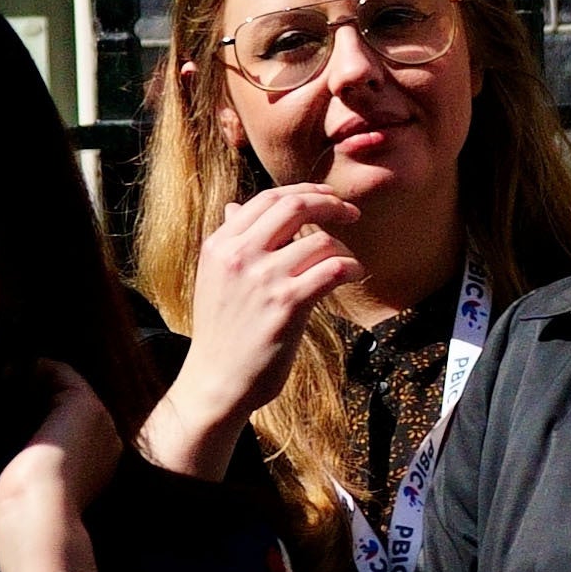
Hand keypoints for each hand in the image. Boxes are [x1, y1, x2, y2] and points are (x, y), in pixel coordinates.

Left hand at [0, 362, 125, 571]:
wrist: (38, 516)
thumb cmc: (24, 514)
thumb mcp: (26, 485)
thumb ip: (24, 462)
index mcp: (97, 463)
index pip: (68, 424)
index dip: (35, 409)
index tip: (1, 405)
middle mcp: (106, 439)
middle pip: (68, 400)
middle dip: (34, 389)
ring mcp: (101, 420)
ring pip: (64, 384)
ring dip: (31, 376)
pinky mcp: (86, 404)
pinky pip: (61, 372)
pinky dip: (33, 368)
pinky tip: (5, 375)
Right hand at [136, 185, 362, 476]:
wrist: (217, 380)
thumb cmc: (223, 331)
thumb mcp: (216, 277)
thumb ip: (232, 241)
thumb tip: (237, 207)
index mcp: (220, 244)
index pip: (268, 198)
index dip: (305, 192)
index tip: (329, 198)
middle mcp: (238, 256)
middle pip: (294, 207)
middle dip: (330, 204)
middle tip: (352, 213)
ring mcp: (262, 279)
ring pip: (320, 241)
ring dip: (344, 249)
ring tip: (347, 265)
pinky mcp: (287, 305)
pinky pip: (332, 269)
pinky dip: (352, 268)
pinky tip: (354, 276)